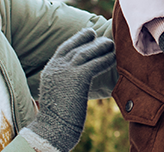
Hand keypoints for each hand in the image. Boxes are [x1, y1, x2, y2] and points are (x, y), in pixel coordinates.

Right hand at [24, 28, 115, 151]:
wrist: (50, 129)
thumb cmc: (55, 119)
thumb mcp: (56, 94)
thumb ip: (63, 83)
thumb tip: (74, 83)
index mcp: (50, 70)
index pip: (64, 48)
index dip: (77, 39)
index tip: (88, 34)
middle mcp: (56, 67)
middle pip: (76, 47)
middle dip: (90, 40)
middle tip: (103, 38)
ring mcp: (66, 71)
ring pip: (87, 52)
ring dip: (101, 47)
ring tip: (111, 45)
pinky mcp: (78, 78)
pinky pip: (95, 64)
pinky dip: (105, 60)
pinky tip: (113, 58)